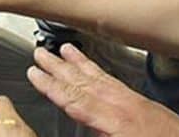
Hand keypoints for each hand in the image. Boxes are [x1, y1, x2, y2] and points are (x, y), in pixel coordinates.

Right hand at [27, 45, 178, 136]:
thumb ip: (99, 133)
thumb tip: (84, 122)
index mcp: (117, 122)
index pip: (76, 100)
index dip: (52, 86)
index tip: (34, 74)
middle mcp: (125, 106)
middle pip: (85, 83)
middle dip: (59, 68)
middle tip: (39, 53)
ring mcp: (136, 102)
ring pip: (100, 78)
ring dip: (78, 64)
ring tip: (62, 50)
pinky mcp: (145, 104)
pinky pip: (116, 81)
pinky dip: (100, 72)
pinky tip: (93, 69)